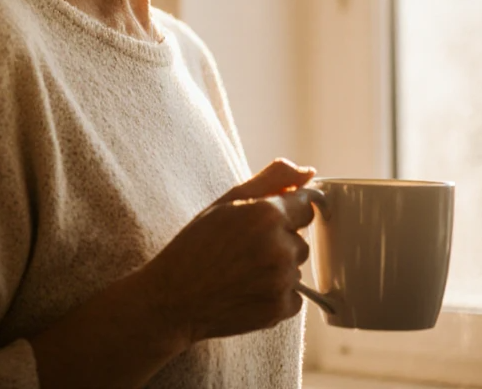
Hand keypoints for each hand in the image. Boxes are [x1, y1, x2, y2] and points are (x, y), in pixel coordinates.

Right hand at [139, 159, 318, 346]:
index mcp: (268, 214)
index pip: (308, 206)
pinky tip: (247, 291)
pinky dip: (276, 296)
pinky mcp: (280, 308)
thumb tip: (307, 172)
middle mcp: (280, 246)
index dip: (286, 212)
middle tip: (243, 249)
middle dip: (279, 242)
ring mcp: (281, 280)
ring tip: (242, 272)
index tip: (265, 223)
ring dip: (278, 269)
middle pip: (301, 240)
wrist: (173, 298)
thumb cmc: (196, 245)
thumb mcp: (227, 201)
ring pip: (295, 268)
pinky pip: (294, 297)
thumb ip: (272, 179)